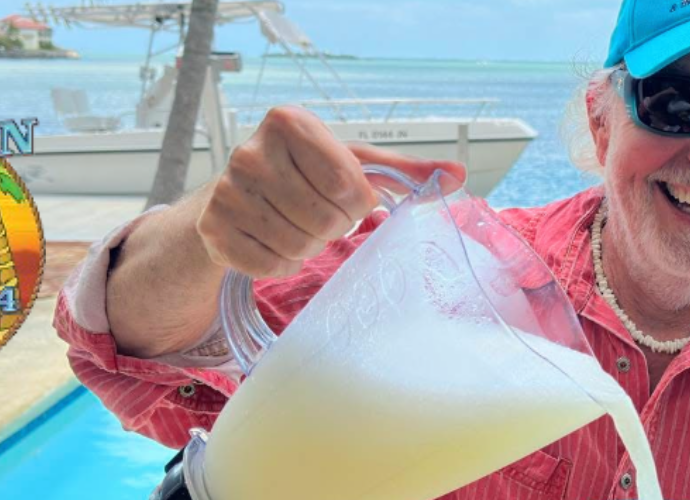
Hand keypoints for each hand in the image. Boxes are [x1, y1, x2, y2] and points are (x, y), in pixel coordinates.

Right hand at [197, 106, 464, 278]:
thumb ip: (404, 172)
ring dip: (308, 246)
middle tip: (319, 217)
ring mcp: (226, 191)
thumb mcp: (350, 165)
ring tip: (296, 227)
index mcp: (289, 123)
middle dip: (333, 228)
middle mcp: (250, 151)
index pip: (348, 185)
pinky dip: (282, 263)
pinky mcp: (213, 228)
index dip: (357, 204)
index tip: (345, 199)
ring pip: (298, 246)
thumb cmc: (301, 176)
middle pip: (325, 220)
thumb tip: (459, 175)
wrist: (234, 196)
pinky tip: (273, 243)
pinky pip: (270, 265)